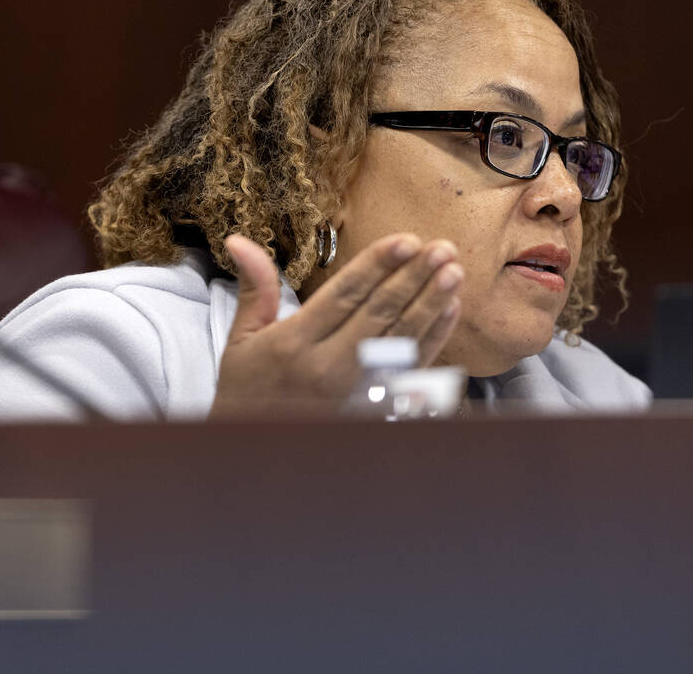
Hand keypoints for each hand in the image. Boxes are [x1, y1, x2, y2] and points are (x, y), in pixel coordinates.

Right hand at [209, 232, 462, 417]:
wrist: (254, 452)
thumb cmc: (247, 388)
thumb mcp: (242, 337)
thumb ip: (254, 287)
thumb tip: (239, 239)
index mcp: (294, 343)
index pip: (344, 295)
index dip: (377, 266)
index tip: (407, 240)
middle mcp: (327, 367)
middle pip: (380, 314)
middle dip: (414, 278)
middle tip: (443, 248)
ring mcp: (355, 391)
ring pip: (402, 340)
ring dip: (431, 304)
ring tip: (453, 271)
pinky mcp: (373, 408)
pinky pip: (411, 369)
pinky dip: (433, 339)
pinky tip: (449, 310)